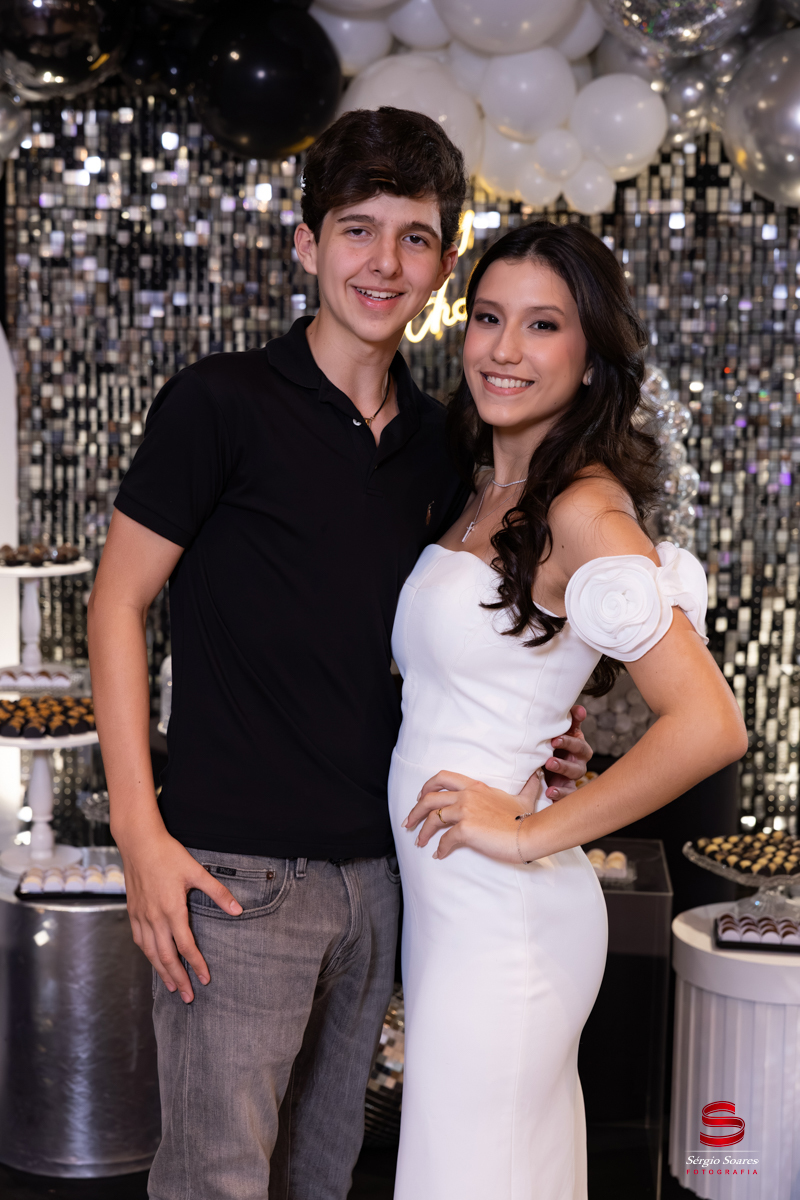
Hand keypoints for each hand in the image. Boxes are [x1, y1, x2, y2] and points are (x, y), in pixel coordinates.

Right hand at [119, 827, 242, 1002]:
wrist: (139, 843)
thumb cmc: (169, 855)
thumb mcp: (197, 872)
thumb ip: (218, 893)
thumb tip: (239, 910)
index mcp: (172, 909)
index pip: (186, 945)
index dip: (196, 964)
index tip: (205, 979)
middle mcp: (154, 918)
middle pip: (166, 956)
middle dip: (178, 978)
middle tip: (189, 997)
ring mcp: (141, 916)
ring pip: (151, 952)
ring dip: (162, 972)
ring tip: (172, 987)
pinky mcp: (133, 912)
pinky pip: (140, 941)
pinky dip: (148, 955)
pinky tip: (154, 960)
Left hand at [403, 770, 526, 862]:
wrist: (530, 833)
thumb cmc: (526, 818)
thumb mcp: (524, 797)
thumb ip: (527, 786)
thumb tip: (536, 776)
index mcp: (475, 786)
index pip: (443, 777)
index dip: (427, 786)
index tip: (420, 797)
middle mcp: (466, 795)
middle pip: (429, 798)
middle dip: (415, 811)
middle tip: (408, 823)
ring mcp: (465, 811)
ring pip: (433, 818)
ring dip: (422, 832)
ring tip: (419, 842)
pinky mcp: (465, 830)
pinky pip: (444, 840)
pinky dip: (439, 849)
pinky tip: (439, 855)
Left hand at [542, 704, 590, 800]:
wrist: (546, 768)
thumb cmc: (555, 747)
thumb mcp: (561, 733)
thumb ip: (570, 721)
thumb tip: (579, 709)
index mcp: (579, 747)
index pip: (579, 743)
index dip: (569, 741)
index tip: (555, 739)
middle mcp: (579, 762)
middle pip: (578, 759)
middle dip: (565, 755)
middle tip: (551, 751)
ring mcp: (573, 777)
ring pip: (574, 774)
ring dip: (562, 770)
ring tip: (548, 766)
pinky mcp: (567, 790)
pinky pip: (568, 794)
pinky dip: (560, 793)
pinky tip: (550, 792)